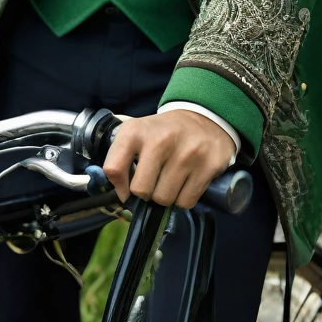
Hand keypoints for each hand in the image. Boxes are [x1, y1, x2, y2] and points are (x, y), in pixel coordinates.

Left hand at [102, 111, 235, 209]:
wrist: (202, 119)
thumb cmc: (162, 133)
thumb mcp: (135, 135)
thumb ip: (119, 162)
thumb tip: (122, 198)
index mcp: (136, 131)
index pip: (113, 168)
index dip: (119, 186)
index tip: (127, 187)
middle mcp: (160, 140)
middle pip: (142, 191)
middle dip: (147, 192)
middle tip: (154, 179)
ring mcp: (186, 153)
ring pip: (164, 199)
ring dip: (166, 196)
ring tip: (171, 179)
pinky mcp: (208, 166)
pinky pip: (186, 202)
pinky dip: (183, 198)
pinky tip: (186, 181)